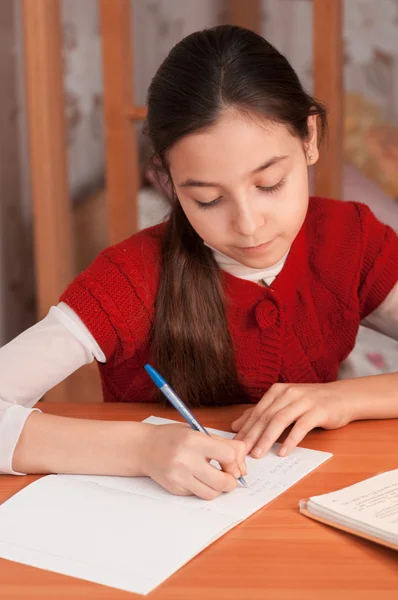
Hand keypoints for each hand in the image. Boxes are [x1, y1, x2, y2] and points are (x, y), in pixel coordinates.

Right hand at [141, 424, 246, 499]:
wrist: (144, 448)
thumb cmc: (173, 437)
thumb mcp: (197, 432)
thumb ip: (223, 444)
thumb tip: (243, 466)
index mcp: (193, 441)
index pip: (227, 455)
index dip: (234, 461)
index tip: (231, 461)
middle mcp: (185, 460)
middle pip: (222, 481)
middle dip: (232, 481)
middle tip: (229, 477)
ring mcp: (178, 477)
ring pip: (211, 493)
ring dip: (218, 488)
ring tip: (214, 478)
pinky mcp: (174, 489)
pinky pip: (197, 495)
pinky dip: (202, 489)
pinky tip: (196, 477)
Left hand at [232, 382, 350, 457]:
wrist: (344, 397)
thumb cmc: (312, 402)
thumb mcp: (285, 403)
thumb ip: (262, 413)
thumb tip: (236, 425)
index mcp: (278, 391)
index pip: (257, 411)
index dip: (245, 428)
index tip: (234, 445)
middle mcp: (289, 393)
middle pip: (266, 416)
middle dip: (252, 435)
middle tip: (241, 452)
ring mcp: (304, 401)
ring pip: (280, 420)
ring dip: (267, 438)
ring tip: (258, 454)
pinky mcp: (318, 411)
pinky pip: (301, 426)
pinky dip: (290, 440)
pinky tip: (282, 452)